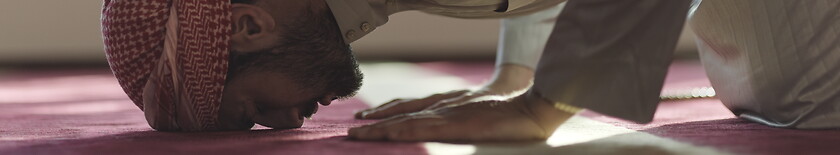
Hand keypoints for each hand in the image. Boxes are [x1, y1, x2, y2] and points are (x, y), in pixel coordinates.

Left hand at [348, 92, 575, 141]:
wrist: (532, 107)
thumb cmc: (514, 111)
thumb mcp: (485, 115)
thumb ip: (469, 119)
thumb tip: (460, 127)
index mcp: (452, 103)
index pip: (415, 106)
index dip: (392, 110)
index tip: (372, 116)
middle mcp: (445, 105)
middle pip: (404, 109)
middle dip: (379, 117)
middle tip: (356, 123)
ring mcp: (447, 114)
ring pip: (405, 119)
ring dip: (380, 126)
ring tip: (359, 133)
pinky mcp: (452, 125)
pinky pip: (418, 128)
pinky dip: (397, 130)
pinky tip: (383, 134)